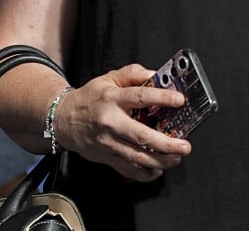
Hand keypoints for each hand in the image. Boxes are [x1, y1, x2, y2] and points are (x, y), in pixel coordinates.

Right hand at [53, 64, 190, 181]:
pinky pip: (127, 170)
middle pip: (142, 135)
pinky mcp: (106, 157)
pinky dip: (144, 174)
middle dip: (166, 143)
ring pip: (137, 156)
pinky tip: (157, 169)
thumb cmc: (90, 98)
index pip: (141, 97)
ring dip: (160, 160)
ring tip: (176, 158)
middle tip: (184, 145)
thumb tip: (154, 76)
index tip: (179, 100)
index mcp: (113, 99)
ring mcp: (108, 143)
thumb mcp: (109, 78)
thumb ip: (133, 74)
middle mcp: (111, 122)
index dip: (162, 98)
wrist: (64, 119)